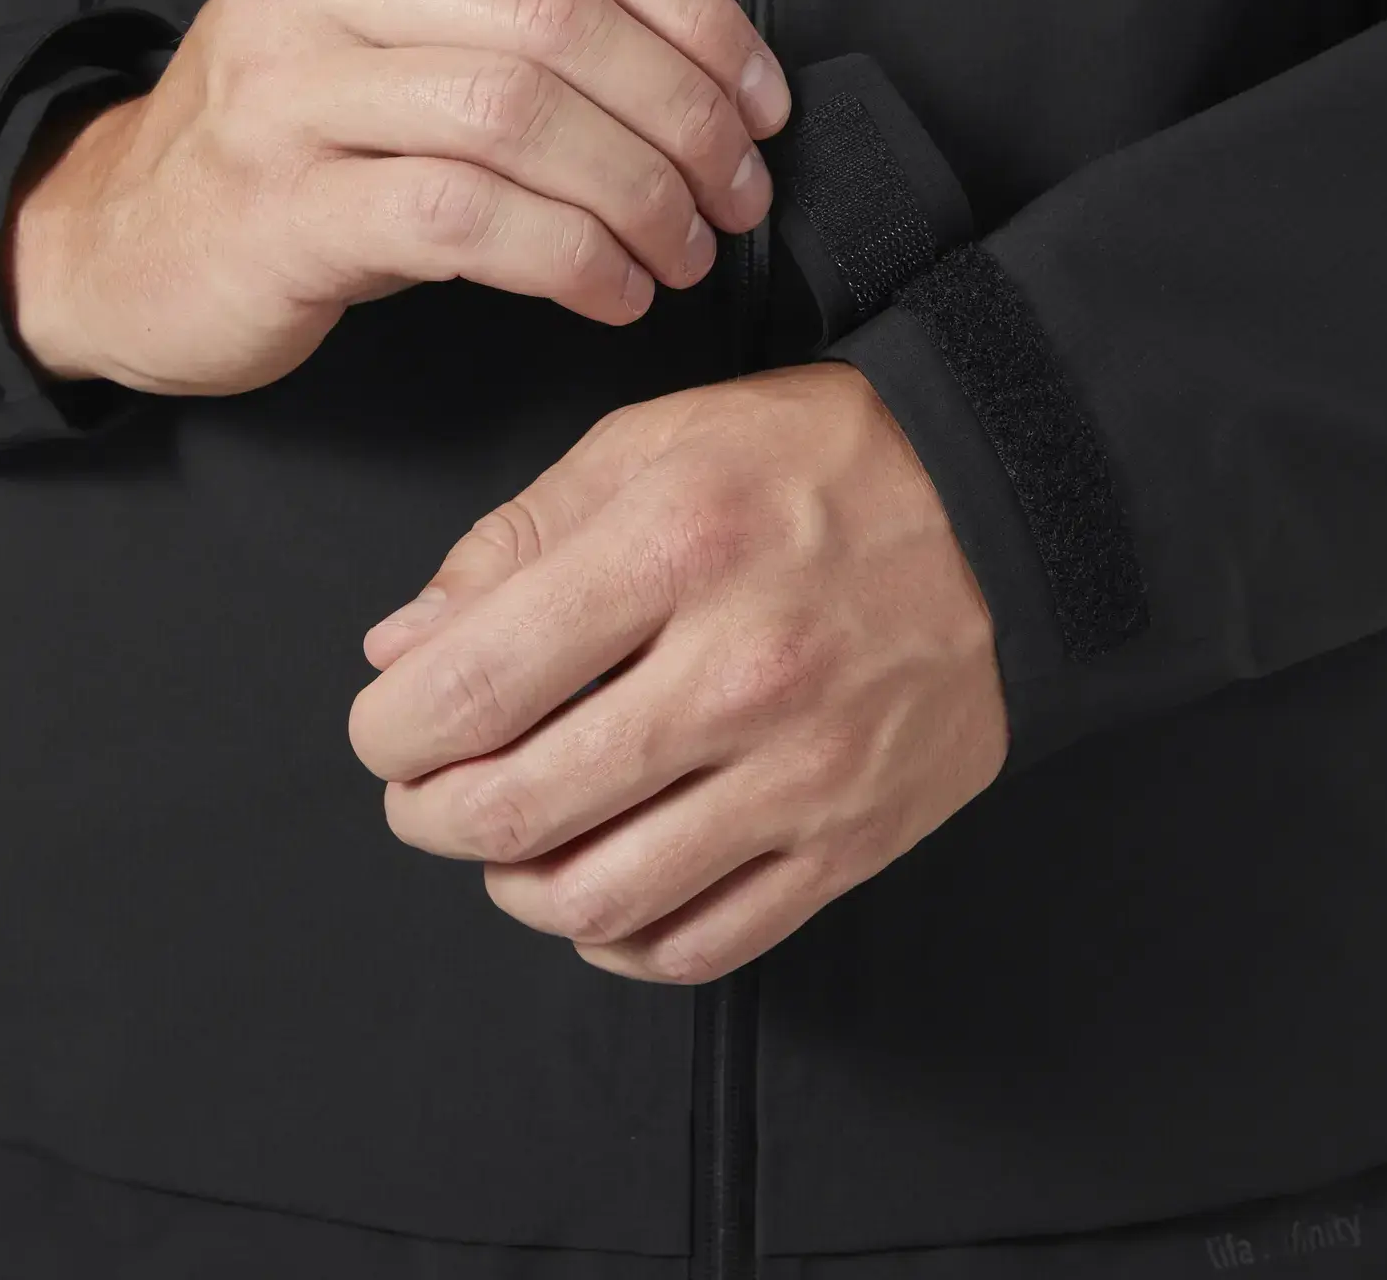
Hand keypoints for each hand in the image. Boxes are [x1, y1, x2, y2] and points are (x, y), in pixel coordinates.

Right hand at [0, 0, 788, 393]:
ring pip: (521, 115)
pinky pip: (469, 218)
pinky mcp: (281, 204)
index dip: (695, 14)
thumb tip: (705, 80)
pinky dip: (572, 258)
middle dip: (685, 115)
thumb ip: (509, 25)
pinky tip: (614, 291)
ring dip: (640, 194)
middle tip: (739, 191)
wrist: (124, 244)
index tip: (761, 98)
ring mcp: (285, 89)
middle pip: (561, 21)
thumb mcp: (382, 42)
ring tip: (684, 249)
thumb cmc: (291, 148)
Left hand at [348, 363, 1008, 982]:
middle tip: (420, 790)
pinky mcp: (854, 838)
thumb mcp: (653, 442)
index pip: (474, 687)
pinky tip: (598, 892)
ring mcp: (804, 770)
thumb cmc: (813, 461)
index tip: (386, 725)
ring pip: (600, 898)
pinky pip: (704, 944)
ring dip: (511, 886)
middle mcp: (739, 670)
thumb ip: (515, 540)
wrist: (1000, 507)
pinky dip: (619, 939)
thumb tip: (402, 649)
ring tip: (505, 841)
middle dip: (427, 814)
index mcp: (674, 549)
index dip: (392, 729)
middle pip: (517, 808)